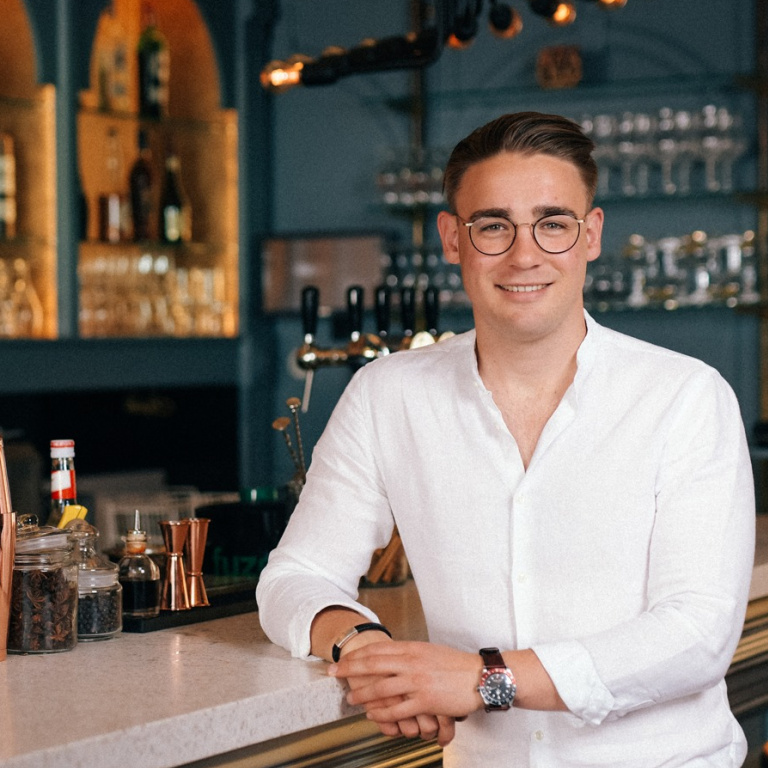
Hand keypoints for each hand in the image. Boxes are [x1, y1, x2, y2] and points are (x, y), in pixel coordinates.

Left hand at [328, 640, 481, 743]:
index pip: (378, 649)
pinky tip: (373, 715)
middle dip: (350, 669)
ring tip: (350, 698)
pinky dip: (382, 714)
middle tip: (333, 672)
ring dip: (362, 694)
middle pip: (373, 664)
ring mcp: (418, 682)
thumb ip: (410, 653)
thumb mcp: (430, 651)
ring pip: (381, 688)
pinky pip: (398, 710)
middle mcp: (412, 662)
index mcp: (412, 648)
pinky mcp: (425, 701)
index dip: (357, 654)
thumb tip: (391, 655)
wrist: (480, 676)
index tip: (342, 658)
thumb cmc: (456, 664)